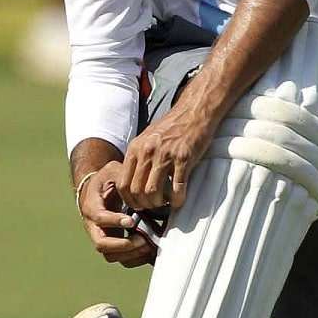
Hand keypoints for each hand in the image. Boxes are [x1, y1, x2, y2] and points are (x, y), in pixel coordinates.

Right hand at [78, 162, 155, 267]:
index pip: (100, 218)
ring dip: (131, 254)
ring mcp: (102, 237)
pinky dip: (135, 259)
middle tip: (144, 240)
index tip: (132, 221)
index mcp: (92, 207)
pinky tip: (151, 251)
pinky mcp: (112, 244)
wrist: (96, 190)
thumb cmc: (107, 178)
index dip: (114, 221)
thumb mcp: (113, 171)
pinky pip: (121, 259)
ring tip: (150, 245)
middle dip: (124, 245)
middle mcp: (94, 226)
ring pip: (111, 255)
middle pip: (102, 244)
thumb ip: (124, 175)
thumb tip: (144, 183)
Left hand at [117, 94, 216, 210]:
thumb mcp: (147, 138)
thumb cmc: (172, 126)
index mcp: (135, 148)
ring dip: (158, 204)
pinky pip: (177, 188)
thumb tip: (134, 180)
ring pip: (153, 192)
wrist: (194, 111)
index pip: (123, 183)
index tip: (137, 204)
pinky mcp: (184, 158)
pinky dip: (177, 200)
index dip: (128, 199)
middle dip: (143, 204)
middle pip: (136, 190)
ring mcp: (165, 155)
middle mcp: (147, 152)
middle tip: (152, 206)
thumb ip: (139, 157)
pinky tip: (179, 199)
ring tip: (164, 203)